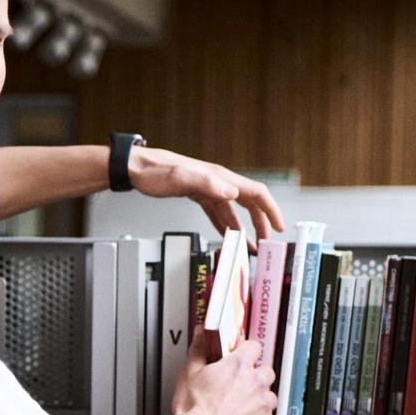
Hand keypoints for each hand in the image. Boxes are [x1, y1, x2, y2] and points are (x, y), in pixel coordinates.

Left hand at [127, 145, 285, 240]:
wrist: (136, 167)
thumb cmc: (154, 171)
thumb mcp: (180, 177)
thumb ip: (207, 184)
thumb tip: (232, 192)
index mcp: (220, 178)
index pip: (256, 193)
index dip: (271, 209)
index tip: (279, 226)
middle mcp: (218, 182)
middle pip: (249, 203)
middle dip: (261, 223)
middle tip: (266, 243)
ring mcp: (209, 189)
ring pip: (234, 211)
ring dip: (244, 229)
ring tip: (250, 246)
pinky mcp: (198, 195)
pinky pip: (218, 213)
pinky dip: (226, 226)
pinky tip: (228, 236)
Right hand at [152, 341, 277, 414]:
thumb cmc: (195, 410)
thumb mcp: (190, 373)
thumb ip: (200, 349)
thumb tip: (202, 333)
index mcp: (238, 365)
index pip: (254, 346)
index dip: (246, 350)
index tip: (240, 356)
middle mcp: (255, 381)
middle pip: (265, 370)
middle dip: (254, 375)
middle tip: (237, 384)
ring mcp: (263, 403)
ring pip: (268, 394)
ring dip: (258, 397)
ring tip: (239, 405)